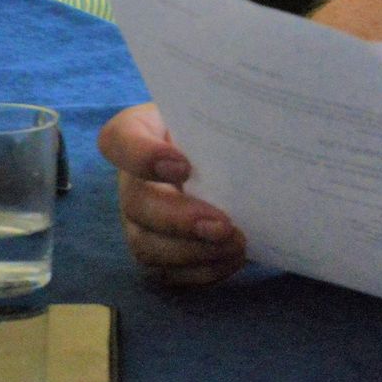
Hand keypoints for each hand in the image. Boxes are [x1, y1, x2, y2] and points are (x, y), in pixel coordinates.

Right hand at [97, 102, 246, 286]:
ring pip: (147, 246)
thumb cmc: (218, 125)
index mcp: (140, 133)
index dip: (142, 156)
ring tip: (236, 245)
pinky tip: (233, 260)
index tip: (183, 164)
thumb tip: (262, 123)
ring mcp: (140, 220)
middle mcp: (132, 180)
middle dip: (179, 220)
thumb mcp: (218, 108)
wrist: (227, 154)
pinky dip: (202, 271)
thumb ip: (225, 113)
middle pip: (136, 204)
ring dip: (193, 253)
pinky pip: (168, 273)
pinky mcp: (158, 250)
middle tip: (223, 224)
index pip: (119, 139)